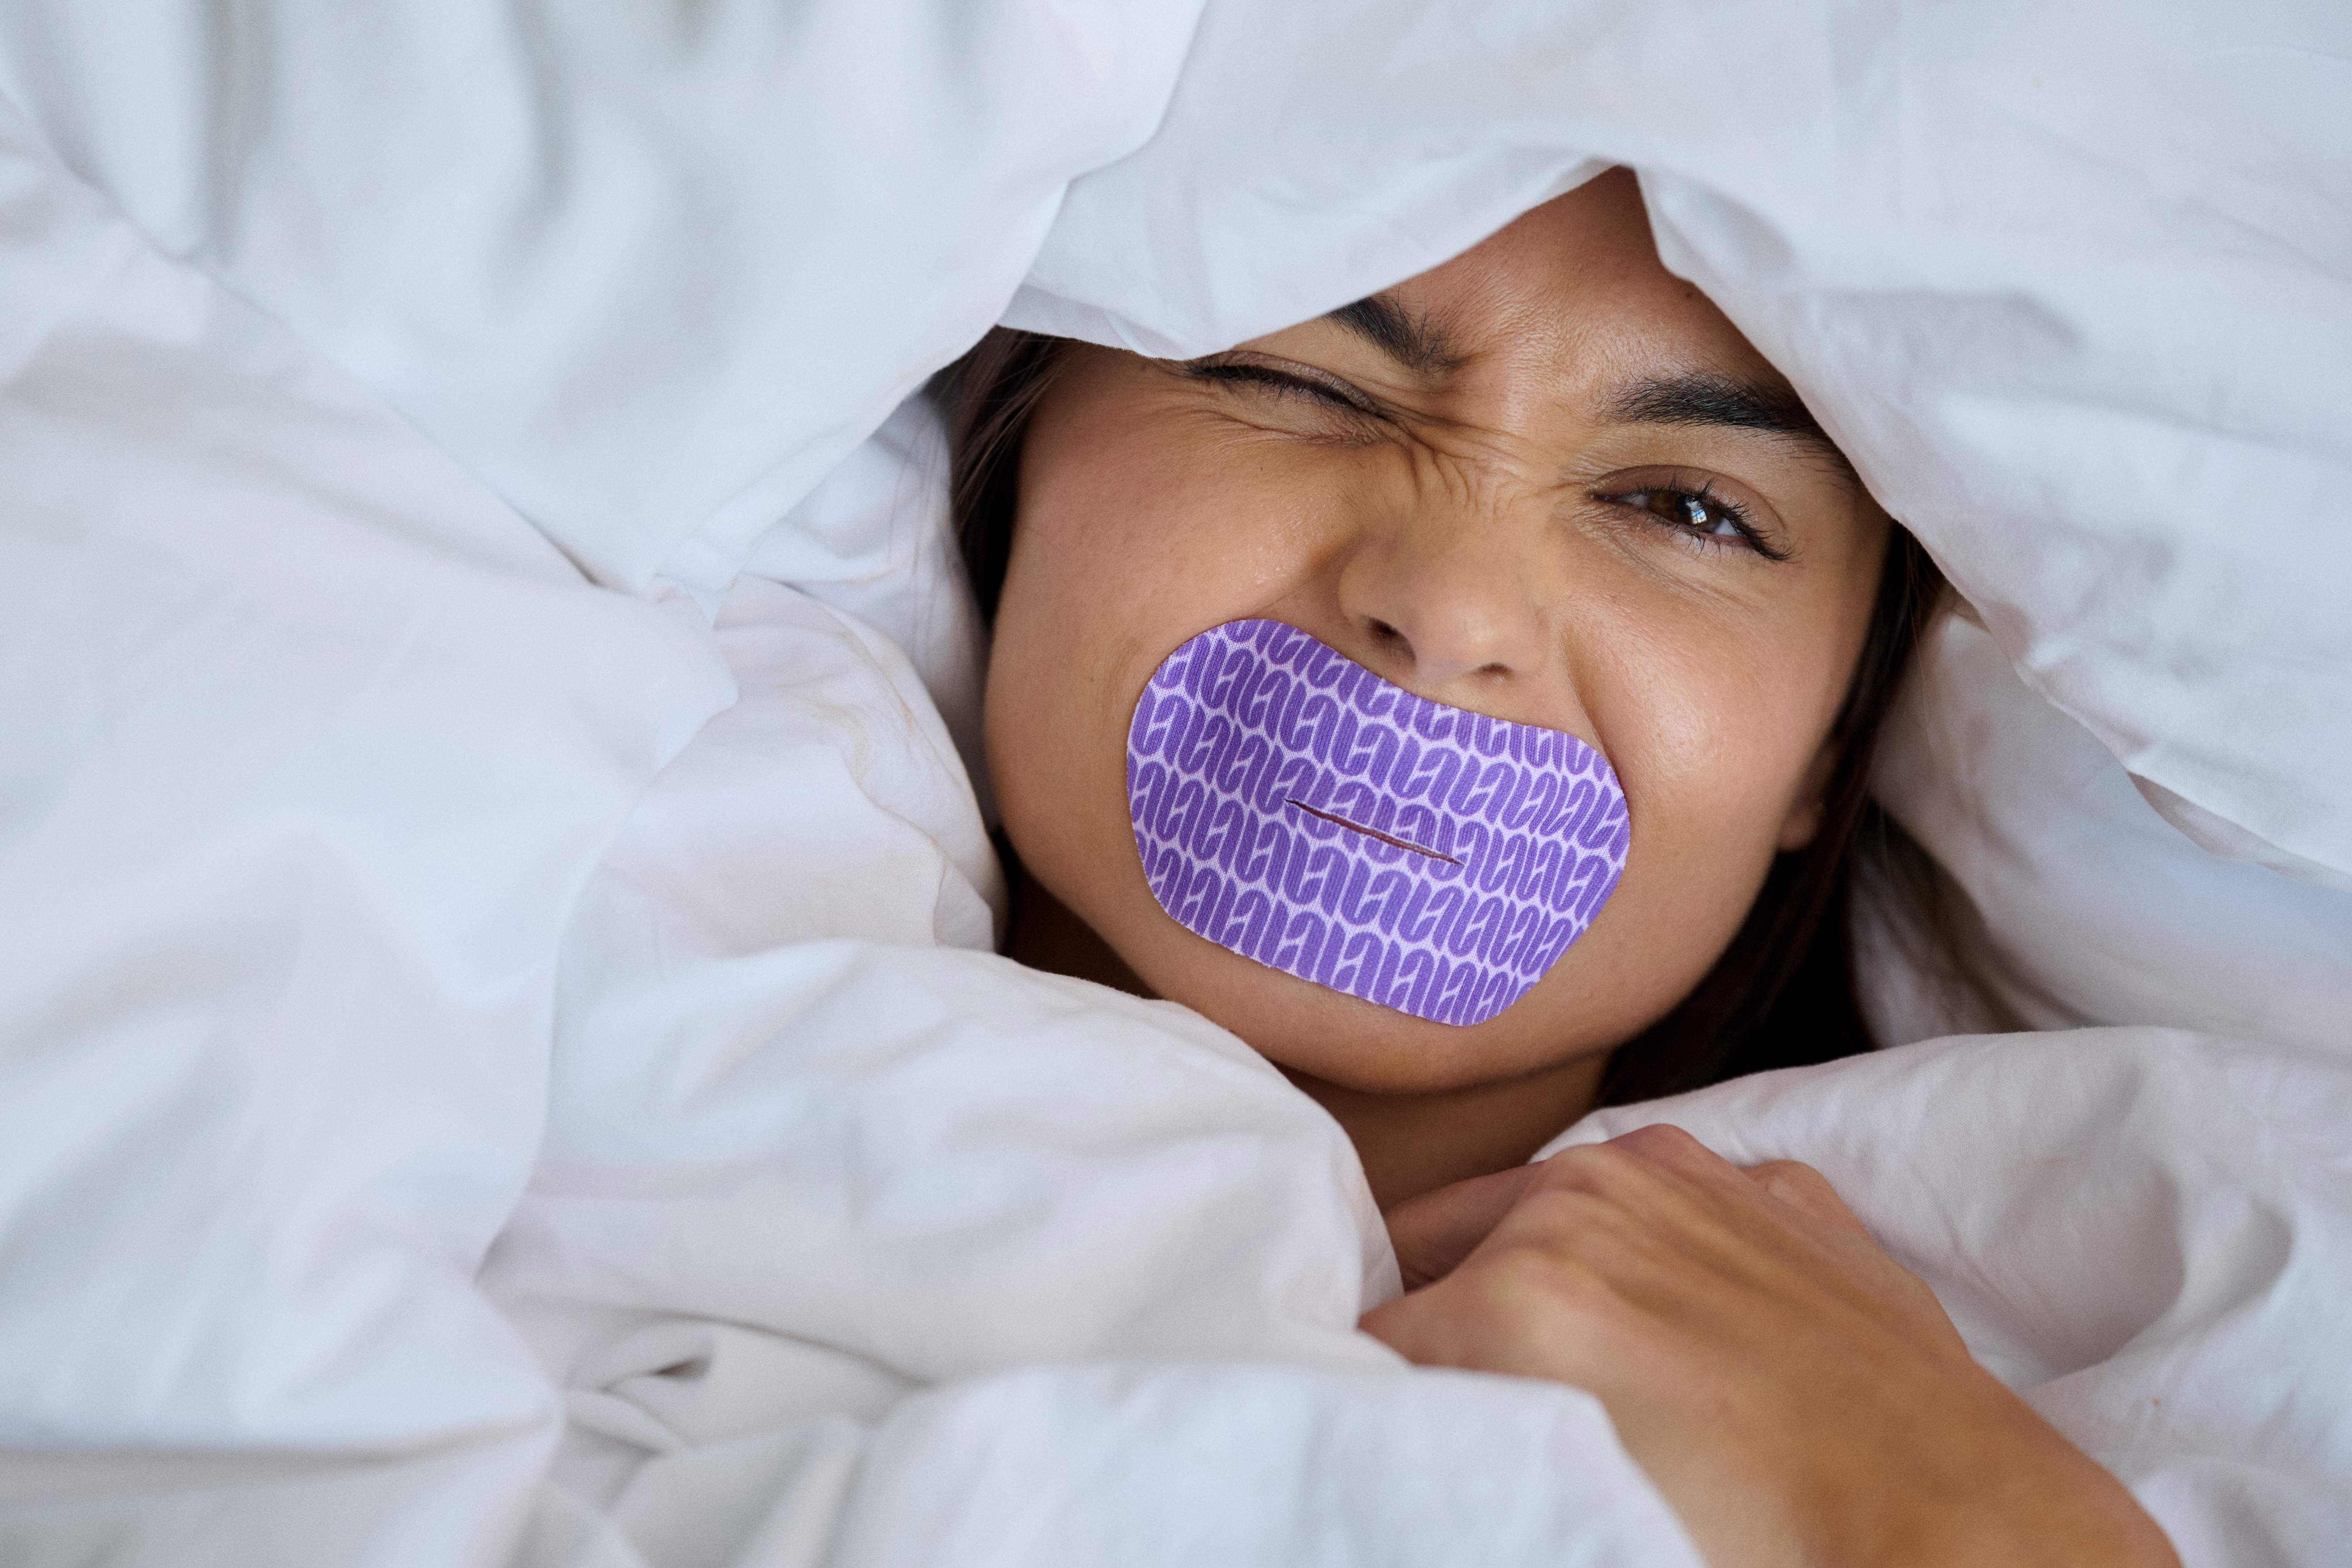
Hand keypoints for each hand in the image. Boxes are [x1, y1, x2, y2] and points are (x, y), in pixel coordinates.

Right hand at [1361, 1125, 2177, 1567]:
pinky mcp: (1781, 1188)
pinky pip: (1676, 1203)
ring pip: (1560, 1204)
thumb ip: (1476, 1414)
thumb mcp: (1568, 1483)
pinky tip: (1693, 1331)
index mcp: (1524, 1283)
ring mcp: (1698, 1177)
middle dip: (1448, 1311)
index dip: (1387, 1385)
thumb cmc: (1759, 1539)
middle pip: (1450, 1244)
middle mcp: (1596, 1195)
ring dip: (1546, 1266)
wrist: (1959, 1528)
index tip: (1407, 1421)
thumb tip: (1422, 1406)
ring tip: (1588, 1362)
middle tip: (1484, 1392)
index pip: (1388, 1333)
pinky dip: (1663, 1251)